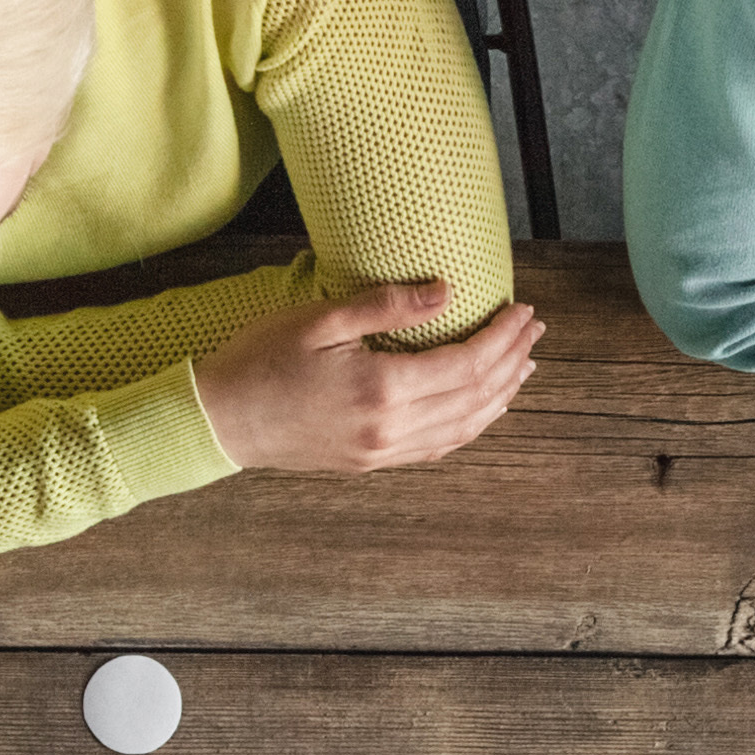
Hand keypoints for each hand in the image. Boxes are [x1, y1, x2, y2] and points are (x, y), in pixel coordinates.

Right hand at [194, 284, 541, 472]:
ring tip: (522, 366)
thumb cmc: (260, 360)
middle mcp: (392, 427)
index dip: (502, 337)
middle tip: (534, 331)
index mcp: (383, 388)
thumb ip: (387, 307)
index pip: (467, 363)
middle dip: (512, 361)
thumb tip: (445, 293)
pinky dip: (471, 424)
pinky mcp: (373, 461)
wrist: (220, 421)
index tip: (523, 311)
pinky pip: (439, 446)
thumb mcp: (320, 319)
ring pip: (464, 427)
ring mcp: (384, 451)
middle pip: (476, 396)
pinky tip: (481, 405)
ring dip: (500, 395)